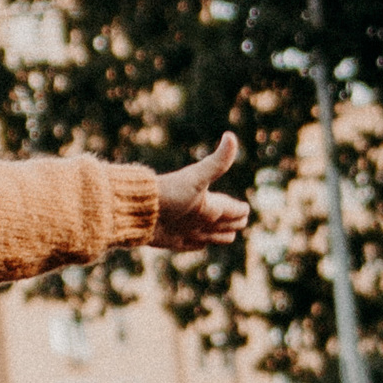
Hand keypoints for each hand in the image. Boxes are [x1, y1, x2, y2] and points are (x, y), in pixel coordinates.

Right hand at [150, 130, 247, 250]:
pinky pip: (194, 246)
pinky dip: (200, 242)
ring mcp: (190, 237)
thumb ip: (218, 160)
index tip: (244, 207)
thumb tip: (231, 136)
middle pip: (229, 229)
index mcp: (214, 211)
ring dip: (221, 233)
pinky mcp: (174, 243)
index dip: (242, 209)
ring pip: (214, 240)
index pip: (237, 213)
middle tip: (238, 215)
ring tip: (221, 227)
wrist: (138, 211)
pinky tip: (197, 238)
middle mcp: (205, 227)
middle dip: (235, 222)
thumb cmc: (168, 192)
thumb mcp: (195, 174)